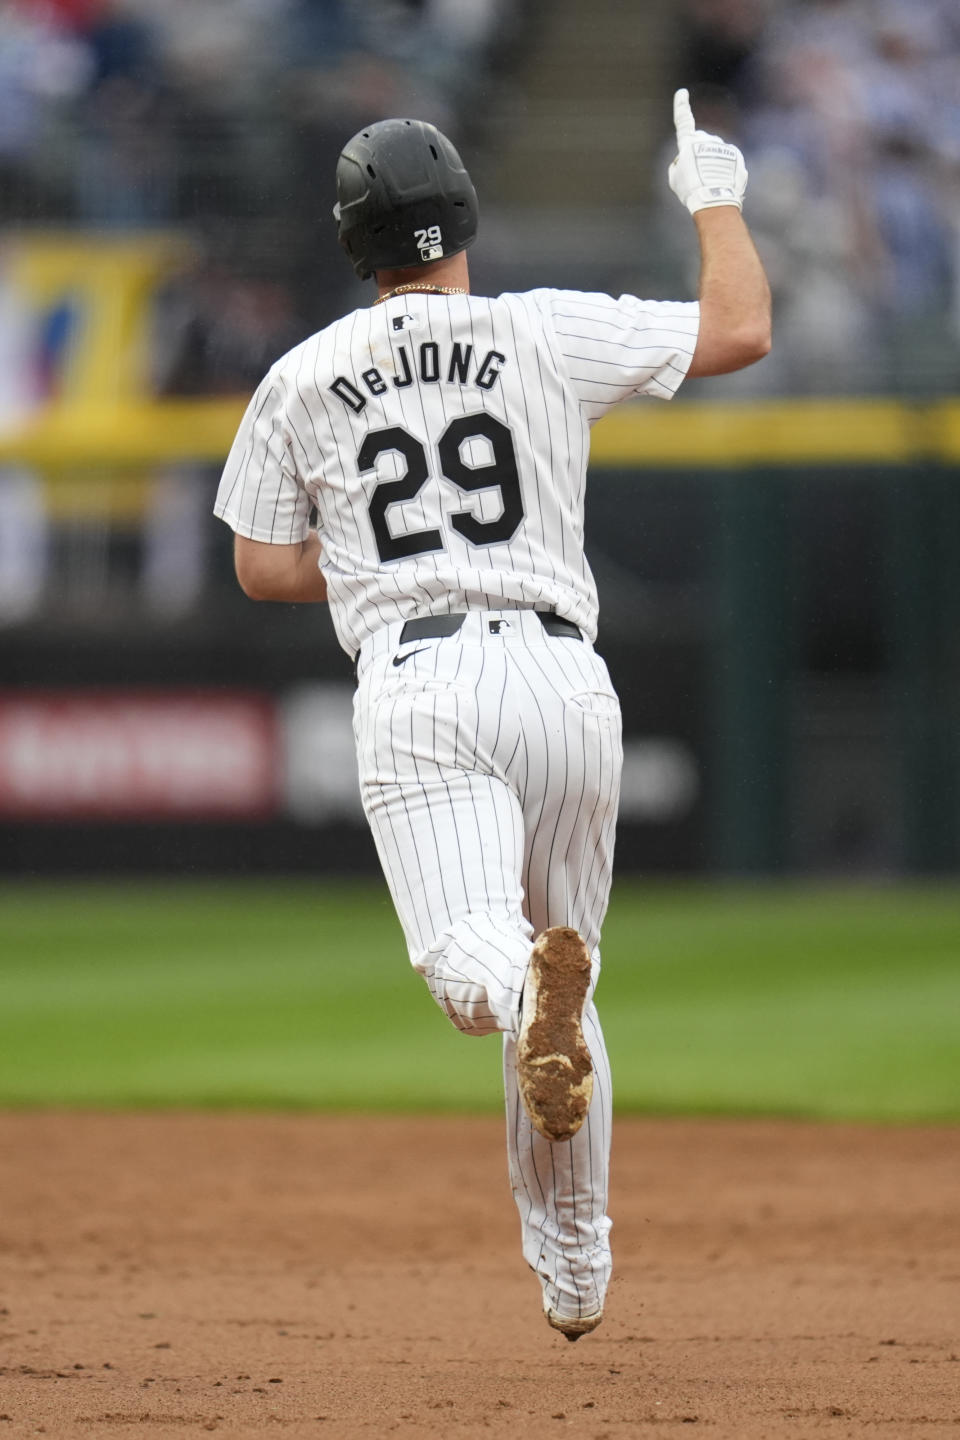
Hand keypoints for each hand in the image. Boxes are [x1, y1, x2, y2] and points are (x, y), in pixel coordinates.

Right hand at [668, 88, 747, 214]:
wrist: (714, 199)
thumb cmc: (690, 190)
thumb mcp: (675, 178)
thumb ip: (679, 163)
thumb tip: (688, 159)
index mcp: (688, 143)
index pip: (683, 121)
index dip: (681, 106)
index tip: (682, 93)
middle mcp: (706, 140)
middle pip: (701, 141)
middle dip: (699, 152)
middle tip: (697, 174)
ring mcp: (723, 146)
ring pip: (716, 152)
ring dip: (713, 163)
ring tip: (710, 182)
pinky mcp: (736, 155)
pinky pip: (729, 161)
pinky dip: (726, 170)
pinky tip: (722, 183)